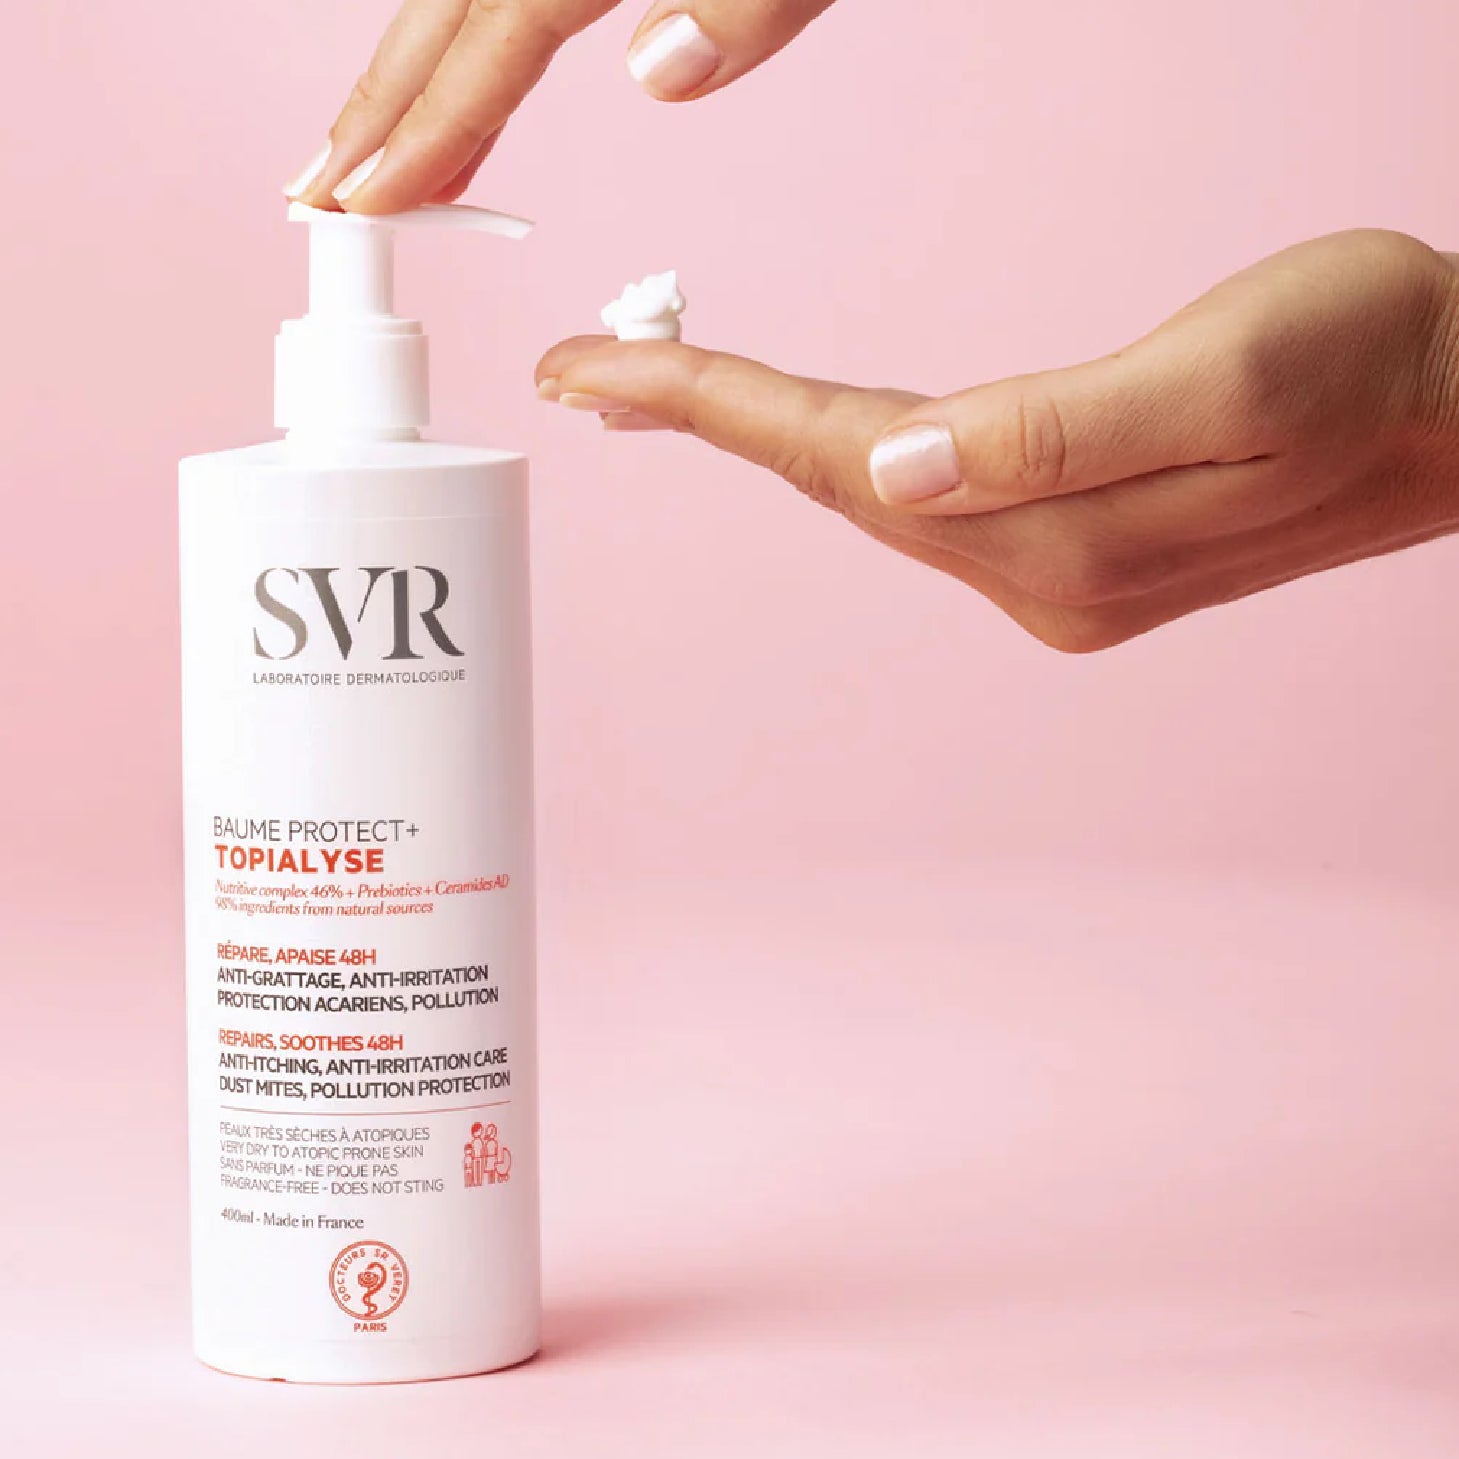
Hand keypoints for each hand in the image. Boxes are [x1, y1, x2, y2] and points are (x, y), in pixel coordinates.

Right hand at [286, 0, 835, 213]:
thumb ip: (745, 4)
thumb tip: (656, 73)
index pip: (489, 41)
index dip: (426, 126)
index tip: (370, 201)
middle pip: (442, 11)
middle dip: (376, 107)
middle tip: (315, 195)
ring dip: (410, 76)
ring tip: (370, 154)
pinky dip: (469, 38)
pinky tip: (465, 78)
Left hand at [536, 230, 1458, 651]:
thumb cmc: (1373, 358)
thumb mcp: (1229, 374)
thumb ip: (1058, 433)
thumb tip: (897, 471)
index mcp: (1056, 536)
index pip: (838, 462)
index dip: (706, 407)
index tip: (584, 367)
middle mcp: (1038, 578)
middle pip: (834, 490)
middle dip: (706, 423)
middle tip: (585, 367)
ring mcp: (1055, 577)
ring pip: (875, 499)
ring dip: (767, 440)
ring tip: (656, 387)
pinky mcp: (1078, 553)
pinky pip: (928, 503)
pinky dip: (851, 456)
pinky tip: (816, 430)